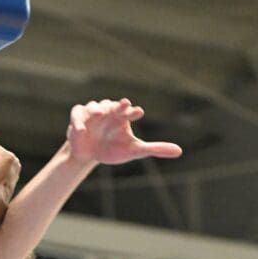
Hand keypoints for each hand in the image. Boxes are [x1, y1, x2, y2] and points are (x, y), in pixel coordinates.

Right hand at [67, 98, 182, 164]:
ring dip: (97, 109)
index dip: (132, 111)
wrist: (89, 154)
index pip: (129, 111)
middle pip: (113, 105)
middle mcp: (109, 112)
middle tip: (123, 104)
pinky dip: (78, 121)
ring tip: (100, 114)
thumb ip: (155, 149)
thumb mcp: (134, 150)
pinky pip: (78, 114)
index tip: (138, 112)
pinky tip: (82, 130)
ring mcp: (93, 114)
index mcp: (122, 117)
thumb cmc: (113, 149)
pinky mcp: (78, 118)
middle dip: (117, 105)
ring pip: (95, 107)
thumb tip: (180, 151)